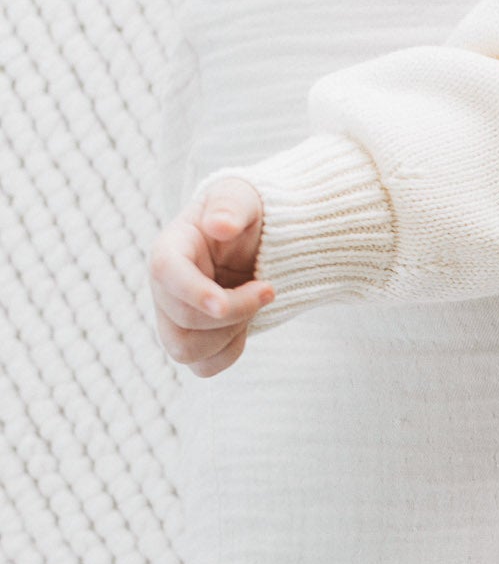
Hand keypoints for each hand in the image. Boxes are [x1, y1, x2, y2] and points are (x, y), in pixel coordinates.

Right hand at [149, 177, 271, 375]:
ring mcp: (175, 317)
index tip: (222, 304)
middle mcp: (165, 287)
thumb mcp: (241, 197)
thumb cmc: (244, 213)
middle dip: (234, 312)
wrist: (257, 237)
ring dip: (229, 334)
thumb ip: (229, 207)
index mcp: (170, 248)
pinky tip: (247, 324)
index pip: (164, 273)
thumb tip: (219, 226)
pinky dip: (231, 351)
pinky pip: (205, 366)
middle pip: (182, 322)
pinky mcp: (194, 337)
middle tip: (269, 288)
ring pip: (186, 351)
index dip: (191, 292)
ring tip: (254, 304)